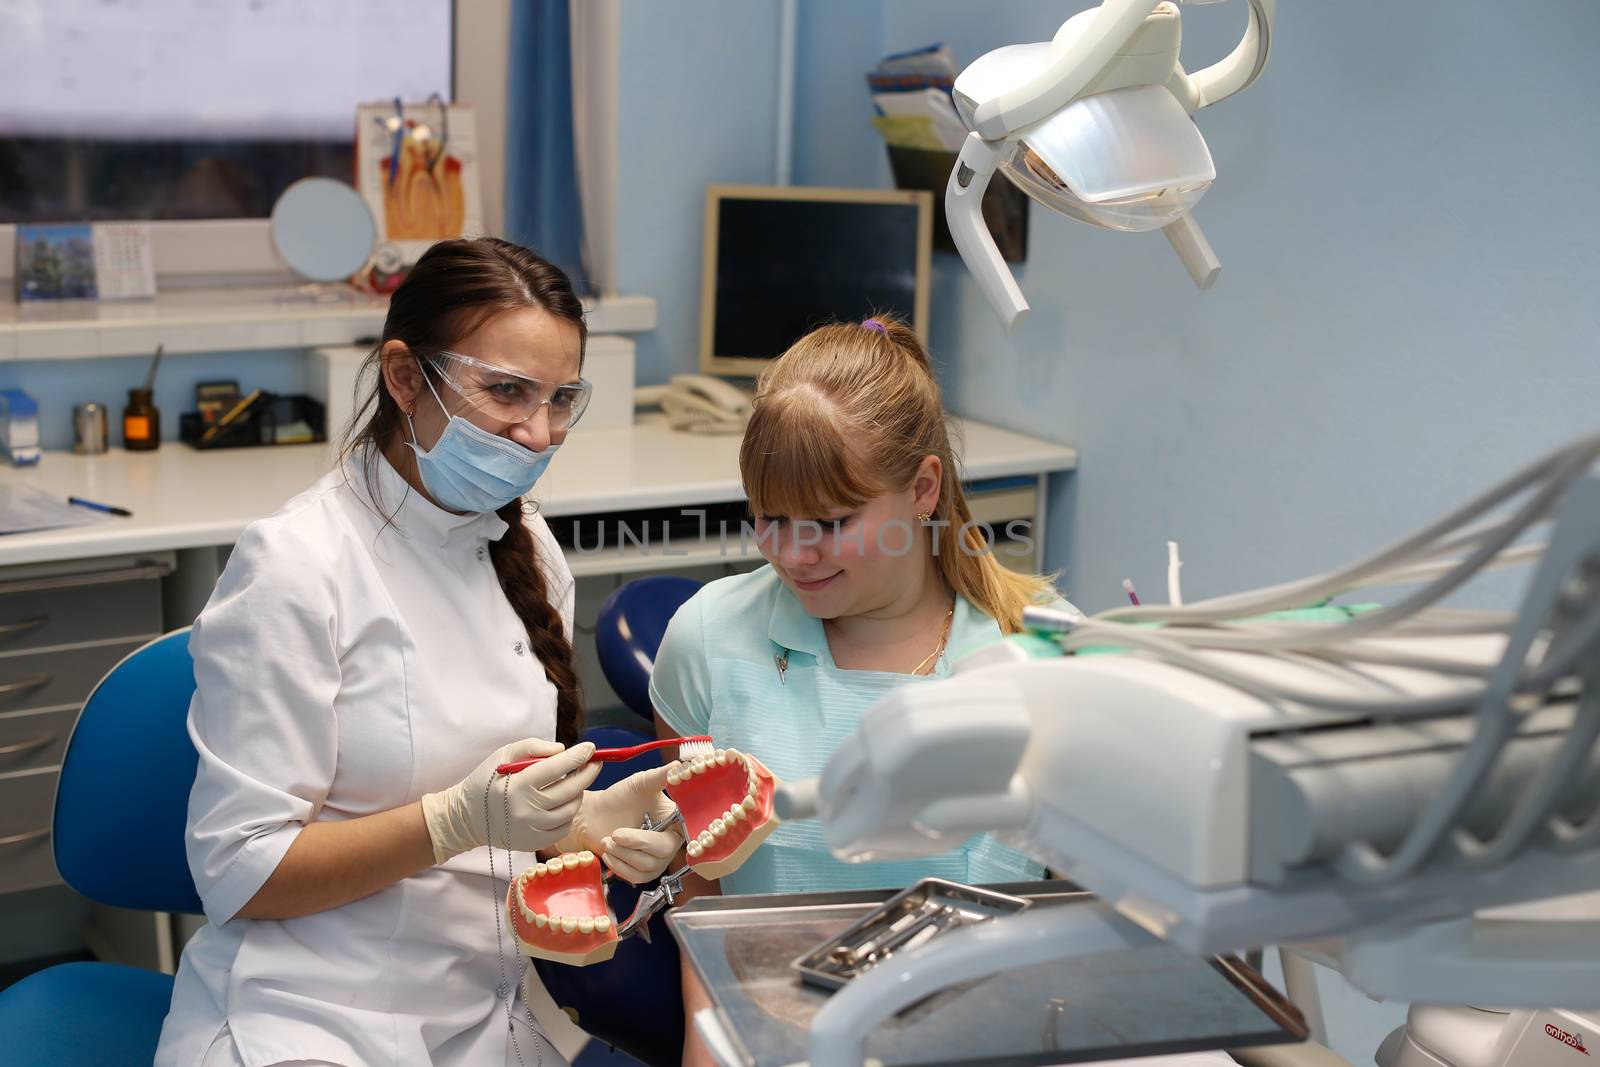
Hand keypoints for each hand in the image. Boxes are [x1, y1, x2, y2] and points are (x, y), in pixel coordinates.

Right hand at [421, 739, 600, 863]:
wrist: (468, 818)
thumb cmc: (487, 781)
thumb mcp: (503, 754)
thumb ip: (533, 747)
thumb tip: (562, 750)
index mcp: (518, 785)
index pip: (557, 768)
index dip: (578, 757)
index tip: (591, 748)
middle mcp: (527, 809)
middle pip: (570, 790)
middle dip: (588, 773)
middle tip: (594, 763)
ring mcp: (532, 829)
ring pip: (571, 809)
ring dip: (579, 793)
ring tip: (574, 782)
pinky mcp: (534, 842)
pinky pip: (564, 827)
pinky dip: (569, 812)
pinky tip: (563, 802)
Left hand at [561, 763, 681, 883]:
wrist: (593, 816)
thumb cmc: (618, 798)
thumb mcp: (640, 783)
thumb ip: (661, 775)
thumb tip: (680, 766)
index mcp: (676, 820)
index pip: (687, 829)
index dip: (675, 830)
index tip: (654, 822)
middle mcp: (670, 842)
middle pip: (665, 850)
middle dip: (637, 842)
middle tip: (617, 832)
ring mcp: (657, 860)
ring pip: (648, 866)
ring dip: (623, 853)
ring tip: (610, 839)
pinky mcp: (642, 874)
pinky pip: (636, 877)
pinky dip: (619, 865)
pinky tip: (610, 851)